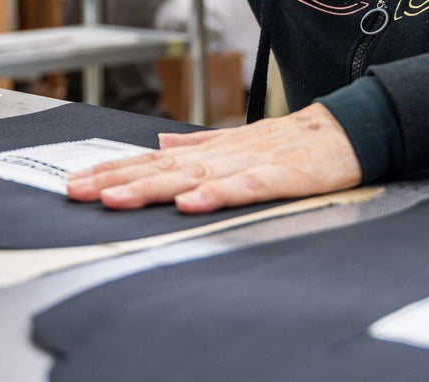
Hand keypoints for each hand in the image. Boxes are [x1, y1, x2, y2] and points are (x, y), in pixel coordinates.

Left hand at [66, 104, 363, 213]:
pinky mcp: (281, 178)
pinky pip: (243, 188)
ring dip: (151, 186)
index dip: (114, 171)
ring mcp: (251, 164)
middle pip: (161, 167)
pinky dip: (215, 195)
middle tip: (77, 193)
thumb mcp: (241, 142)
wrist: (352, 130)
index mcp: (213, 151)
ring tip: (115, 198)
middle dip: (116, 180)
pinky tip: (188, 204)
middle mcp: (223, 155)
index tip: (78, 183)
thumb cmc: (298, 143)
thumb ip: (201, 145)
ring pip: (192, 176)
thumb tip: (161, 141)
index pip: (154, 159)